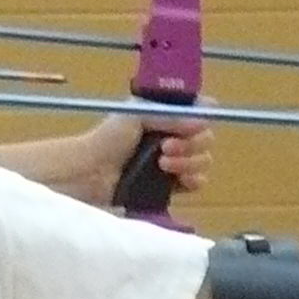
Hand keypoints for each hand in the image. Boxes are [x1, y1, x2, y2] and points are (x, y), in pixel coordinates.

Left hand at [80, 113, 211, 207]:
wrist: (92, 172)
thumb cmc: (109, 138)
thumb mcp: (138, 115)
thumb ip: (171, 115)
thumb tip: (204, 120)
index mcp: (166, 114)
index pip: (199, 112)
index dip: (201, 117)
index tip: (195, 122)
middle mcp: (174, 136)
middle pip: (206, 139)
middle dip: (192, 143)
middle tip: (166, 146)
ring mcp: (174, 162)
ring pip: (203, 161)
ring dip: (188, 162)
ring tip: (162, 164)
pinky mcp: (171, 186)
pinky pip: (197, 183)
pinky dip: (192, 180)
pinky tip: (177, 179)